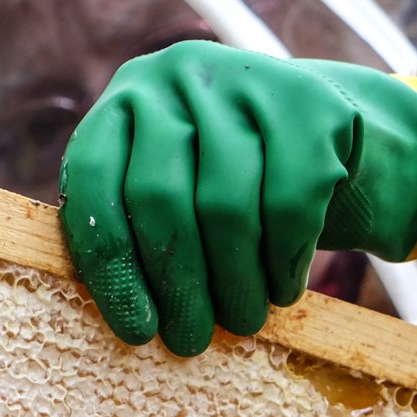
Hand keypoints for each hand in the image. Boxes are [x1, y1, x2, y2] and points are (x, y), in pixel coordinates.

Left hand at [59, 40, 416, 355]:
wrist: (320, 137)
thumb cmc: (219, 189)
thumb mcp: (165, 198)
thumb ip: (133, 234)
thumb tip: (125, 317)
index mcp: (118, 107)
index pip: (95, 188)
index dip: (111, 268)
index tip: (136, 331)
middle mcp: (170, 75)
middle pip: (160, 199)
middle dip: (177, 284)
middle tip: (190, 341)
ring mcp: (239, 77)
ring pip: (226, 205)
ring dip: (234, 282)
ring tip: (240, 321)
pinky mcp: (308, 98)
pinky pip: (291, 201)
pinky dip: (284, 259)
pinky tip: (281, 289)